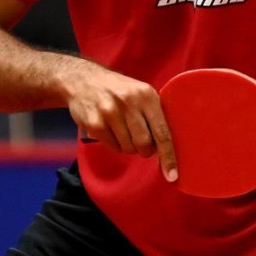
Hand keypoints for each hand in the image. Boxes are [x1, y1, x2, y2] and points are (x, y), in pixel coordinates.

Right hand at [65, 65, 177, 181]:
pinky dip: (115, 145)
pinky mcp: (95, 123)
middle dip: (145, 150)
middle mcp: (129, 102)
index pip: (162, 132)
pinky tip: (111, 131)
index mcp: (146, 95)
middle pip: (144, 144)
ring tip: (123, 131)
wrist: (83, 80)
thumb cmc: (119, 90)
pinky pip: (113, 147)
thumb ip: (155, 115)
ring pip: (128, 148)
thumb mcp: (140, 92)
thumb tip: (168, 147)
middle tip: (141, 144)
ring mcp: (110, 112)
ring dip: (129, 146)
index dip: (168, 156)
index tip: (172, 175)